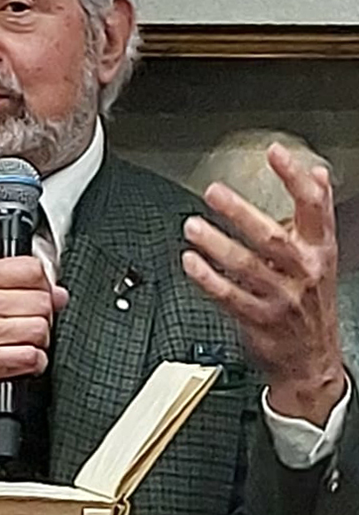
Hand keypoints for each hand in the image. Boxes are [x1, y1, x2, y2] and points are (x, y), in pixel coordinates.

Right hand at [0, 257, 67, 428]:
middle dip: (44, 315)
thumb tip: (56, 292)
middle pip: (41, 300)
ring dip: (40, 340)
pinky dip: (34, 363)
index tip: (41, 294)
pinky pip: (32, 358)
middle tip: (30, 322)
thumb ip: (5, 286)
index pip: (30, 268)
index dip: (44, 283)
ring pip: (41, 328)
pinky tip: (21, 360)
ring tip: (24, 342)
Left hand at [182, 142, 344, 426]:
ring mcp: (281, 299)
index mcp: (320, 250)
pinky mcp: (259, 320)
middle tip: (214, 192)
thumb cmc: (312, 300)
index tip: (275, 153)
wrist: (312, 361)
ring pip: (246, 267)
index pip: (314, 208)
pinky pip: (229, 297)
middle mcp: (303, 272)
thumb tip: (318, 173)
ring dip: (216, 244)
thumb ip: (316, 214)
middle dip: (241, 213)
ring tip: (193, 226)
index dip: (296, 178)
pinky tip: (191, 261)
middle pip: (272, 238)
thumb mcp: (323, 255)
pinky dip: (208, 278)